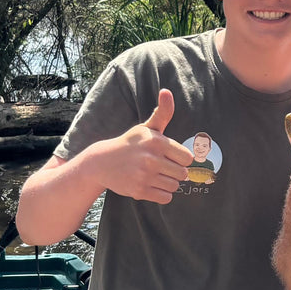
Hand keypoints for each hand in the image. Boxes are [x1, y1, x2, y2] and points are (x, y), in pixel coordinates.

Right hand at [101, 89, 194, 203]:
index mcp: (157, 142)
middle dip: (175, 172)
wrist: (102, 162)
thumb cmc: (130, 143)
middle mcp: (151, 159)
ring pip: (174, 186)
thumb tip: (166, 91)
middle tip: (162, 167)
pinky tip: (151, 185)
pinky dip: (161, 194)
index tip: (170, 156)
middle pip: (183, 174)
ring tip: (155, 175)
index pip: (188, 158)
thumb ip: (162, 112)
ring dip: (168, 183)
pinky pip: (165, 198)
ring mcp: (144, 176)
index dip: (181, 158)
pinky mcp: (139, 191)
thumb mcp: (146, 127)